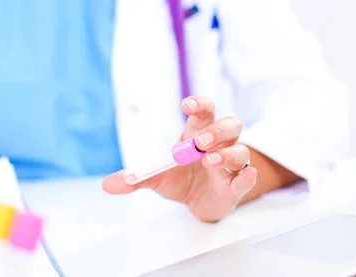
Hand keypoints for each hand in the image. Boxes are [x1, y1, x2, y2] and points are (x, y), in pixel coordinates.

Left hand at [102, 96, 256, 221]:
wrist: (197, 202)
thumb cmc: (181, 179)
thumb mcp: (157, 177)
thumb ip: (136, 178)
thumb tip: (107, 184)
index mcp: (198, 134)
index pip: (205, 111)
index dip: (200, 104)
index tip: (188, 104)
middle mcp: (219, 145)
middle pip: (229, 126)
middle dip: (217, 130)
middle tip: (200, 141)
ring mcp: (230, 165)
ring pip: (240, 151)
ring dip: (228, 154)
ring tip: (210, 161)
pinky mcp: (236, 186)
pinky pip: (247, 178)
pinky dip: (248, 176)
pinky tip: (245, 175)